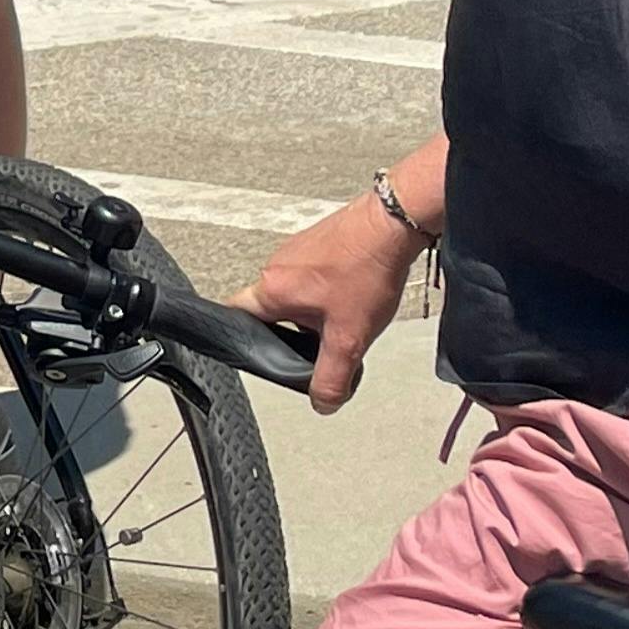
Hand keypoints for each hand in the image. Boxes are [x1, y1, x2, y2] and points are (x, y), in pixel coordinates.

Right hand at [227, 188, 422, 413]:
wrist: (392, 224)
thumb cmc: (365, 271)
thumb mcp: (349, 339)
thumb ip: (332, 377)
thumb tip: (322, 404)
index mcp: (272, 289)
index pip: (236, 315)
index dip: (245, 338)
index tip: (262, 352)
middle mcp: (276, 265)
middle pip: (272, 308)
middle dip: (296, 328)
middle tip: (323, 339)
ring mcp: (296, 249)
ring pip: (295, 290)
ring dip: (315, 308)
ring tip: (348, 312)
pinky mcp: (317, 240)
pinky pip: (312, 272)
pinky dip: (329, 287)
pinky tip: (356, 291)